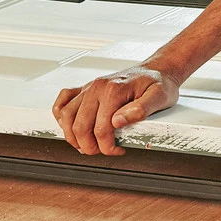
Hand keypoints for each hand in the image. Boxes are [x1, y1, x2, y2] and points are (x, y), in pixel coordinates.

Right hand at [52, 67, 179, 155]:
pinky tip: (70, 126)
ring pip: (67, 115)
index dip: (107, 146)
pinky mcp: (86, 88)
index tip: (118, 150)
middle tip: (102, 151)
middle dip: (89, 146)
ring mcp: (89, 87)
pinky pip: (64, 100)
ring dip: (72, 136)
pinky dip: (61, 115)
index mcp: (114, 90)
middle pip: (80, 125)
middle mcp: (98, 87)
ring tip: (85, 145)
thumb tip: (119, 122)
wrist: (156, 69)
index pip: (101, 128)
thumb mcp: (159, 96)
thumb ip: (141, 109)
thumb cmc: (158, 83)